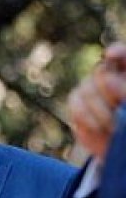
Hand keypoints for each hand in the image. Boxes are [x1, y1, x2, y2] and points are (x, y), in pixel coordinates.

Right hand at [68, 42, 125, 160]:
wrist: (119, 145)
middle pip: (102, 72)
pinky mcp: (76, 102)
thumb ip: (124, 91)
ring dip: (102, 111)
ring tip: (115, 127)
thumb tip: (109, 80)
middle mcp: (109, 73)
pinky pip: (77, 105)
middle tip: (119, 106)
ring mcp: (90, 86)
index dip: (117, 52)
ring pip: (88, 90)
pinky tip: (99, 127)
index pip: (121, 55)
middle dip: (110, 90)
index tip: (112, 54)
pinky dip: (88, 118)